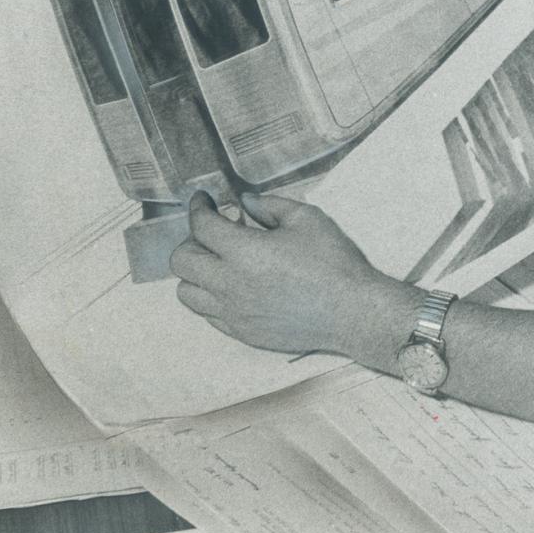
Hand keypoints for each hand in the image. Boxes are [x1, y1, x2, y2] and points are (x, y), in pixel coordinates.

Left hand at [170, 191, 397, 355]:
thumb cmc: (333, 263)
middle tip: (213, 233)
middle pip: (182, 261)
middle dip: (192, 240)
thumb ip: (270, 206)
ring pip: (187, 293)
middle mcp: (229, 284)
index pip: (201, 226)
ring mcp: (233, 312)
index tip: (204, 200)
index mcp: (244, 252)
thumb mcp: (307, 219)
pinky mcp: (242, 332)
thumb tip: (245, 202)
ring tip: (218, 263)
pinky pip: (208, 314)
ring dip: (196, 273)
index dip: (199, 207)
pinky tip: (232, 287)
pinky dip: (211, 297)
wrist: (351, 312)